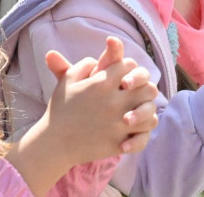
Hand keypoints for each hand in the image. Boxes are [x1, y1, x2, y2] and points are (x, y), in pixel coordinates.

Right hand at [43, 36, 159, 163]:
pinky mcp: (118, 143)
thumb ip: (84, 65)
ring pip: (150, 114)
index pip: (130, 65)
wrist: (53, 144)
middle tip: (136, 93)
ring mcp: (118, 124)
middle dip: (144, 88)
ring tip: (137, 111)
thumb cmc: (61, 109)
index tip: (123, 76)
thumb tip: (100, 59)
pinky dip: (142, 135)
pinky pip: (143, 138)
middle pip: (148, 89)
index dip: (128, 67)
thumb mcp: (68, 80)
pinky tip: (133, 131)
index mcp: (101, 84)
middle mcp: (113, 102)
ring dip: (146, 111)